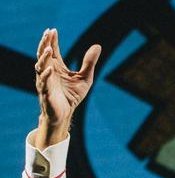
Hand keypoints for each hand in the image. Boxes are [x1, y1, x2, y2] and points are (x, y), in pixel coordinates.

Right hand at [34, 28, 100, 144]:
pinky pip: (44, 83)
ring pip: (40, 66)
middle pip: (44, 54)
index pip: (53, 50)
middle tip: (47, 33)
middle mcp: (49, 72)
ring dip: (44, 57)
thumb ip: (89, 62)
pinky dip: (46, 75)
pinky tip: (50, 68)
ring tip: (48, 49)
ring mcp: (45, 81)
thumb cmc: (72, 95)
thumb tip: (98, 46)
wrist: (66, 114)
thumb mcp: (85, 77)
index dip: (52, 40)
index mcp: (57, 67)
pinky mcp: (46, 93)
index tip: (53, 30)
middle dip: (45, 44)